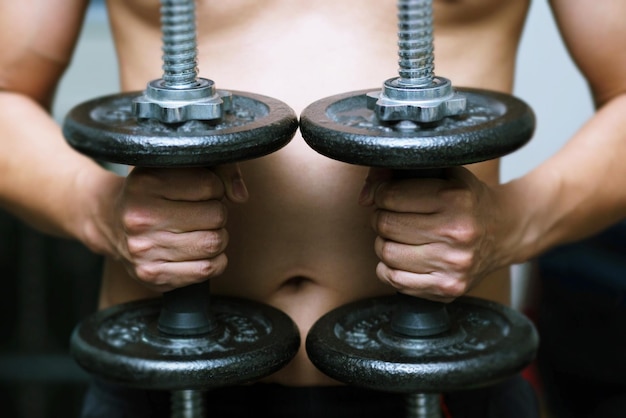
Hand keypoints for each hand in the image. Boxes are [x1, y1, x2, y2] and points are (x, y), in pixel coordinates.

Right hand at [112, 164, 247, 292]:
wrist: (111, 221)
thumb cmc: (155, 192)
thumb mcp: (177, 167)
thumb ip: (219, 170)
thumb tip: (241, 196)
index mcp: (146, 183)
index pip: (210, 185)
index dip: (215, 188)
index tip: (203, 190)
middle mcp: (140, 217)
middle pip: (216, 216)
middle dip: (218, 213)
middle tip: (203, 212)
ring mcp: (144, 249)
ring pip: (214, 243)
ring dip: (217, 237)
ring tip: (201, 230)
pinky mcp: (151, 274)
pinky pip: (206, 270)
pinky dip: (214, 260)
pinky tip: (200, 251)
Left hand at [358, 166, 502, 302]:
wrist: (505, 231)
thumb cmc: (469, 200)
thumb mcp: (444, 174)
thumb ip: (399, 174)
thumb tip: (365, 196)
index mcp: (456, 199)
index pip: (390, 196)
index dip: (381, 194)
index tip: (386, 195)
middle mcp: (457, 233)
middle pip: (386, 225)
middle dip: (380, 218)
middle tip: (390, 216)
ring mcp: (453, 264)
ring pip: (387, 253)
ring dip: (384, 243)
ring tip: (397, 236)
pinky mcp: (448, 287)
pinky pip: (396, 281)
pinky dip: (389, 268)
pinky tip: (401, 258)